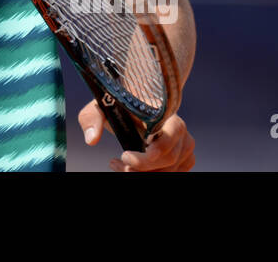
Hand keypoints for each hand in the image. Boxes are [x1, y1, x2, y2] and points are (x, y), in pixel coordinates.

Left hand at [77, 99, 195, 170]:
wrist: (136, 103)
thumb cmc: (119, 103)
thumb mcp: (101, 105)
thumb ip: (92, 118)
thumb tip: (92, 140)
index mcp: (165, 113)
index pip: (168, 138)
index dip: (151, 153)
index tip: (126, 157)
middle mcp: (179, 129)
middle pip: (169, 159)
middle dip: (143, 167)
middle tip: (118, 164)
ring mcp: (185, 145)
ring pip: (172, 169)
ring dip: (145, 172)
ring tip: (119, 165)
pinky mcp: (184, 157)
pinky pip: (175, 172)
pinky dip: (155, 173)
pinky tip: (135, 168)